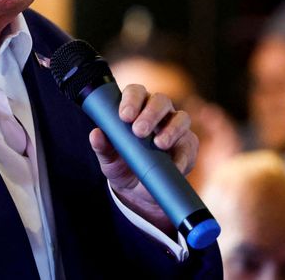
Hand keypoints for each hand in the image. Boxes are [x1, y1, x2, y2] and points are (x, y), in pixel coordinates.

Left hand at [88, 84, 198, 235]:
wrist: (138, 191)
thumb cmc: (122, 165)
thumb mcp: (109, 159)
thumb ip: (102, 146)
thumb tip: (95, 134)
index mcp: (136, 108)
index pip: (136, 92)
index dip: (131, 100)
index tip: (124, 116)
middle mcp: (158, 113)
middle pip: (160, 100)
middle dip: (150, 114)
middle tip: (139, 131)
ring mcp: (176, 127)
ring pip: (181, 117)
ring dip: (171, 129)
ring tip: (159, 144)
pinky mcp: (188, 146)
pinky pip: (189, 145)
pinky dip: (182, 154)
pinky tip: (174, 164)